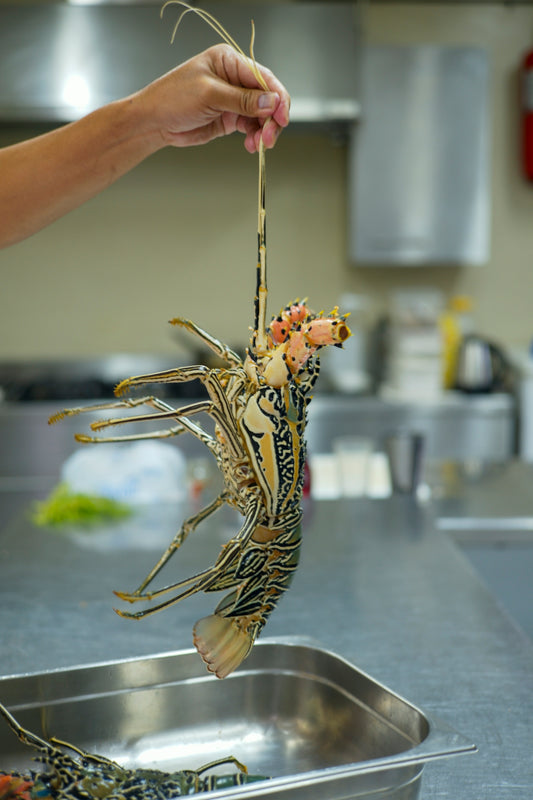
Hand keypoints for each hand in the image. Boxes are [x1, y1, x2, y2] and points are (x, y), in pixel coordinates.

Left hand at [136, 44, 289, 152]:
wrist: (154, 122)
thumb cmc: (172, 98)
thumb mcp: (209, 95)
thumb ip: (242, 100)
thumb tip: (270, 102)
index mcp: (229, 61)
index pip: (264, 78)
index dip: (277, 98)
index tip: (282, 118)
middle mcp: (234, 79)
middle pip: (267, 98)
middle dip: (271, 119)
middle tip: (268, 138)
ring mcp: (233, 99)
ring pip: (261, 115)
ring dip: (264, 131)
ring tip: (258, 145)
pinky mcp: (230, 118)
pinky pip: (251, 127)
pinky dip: (255, 137)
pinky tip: (252, 145)